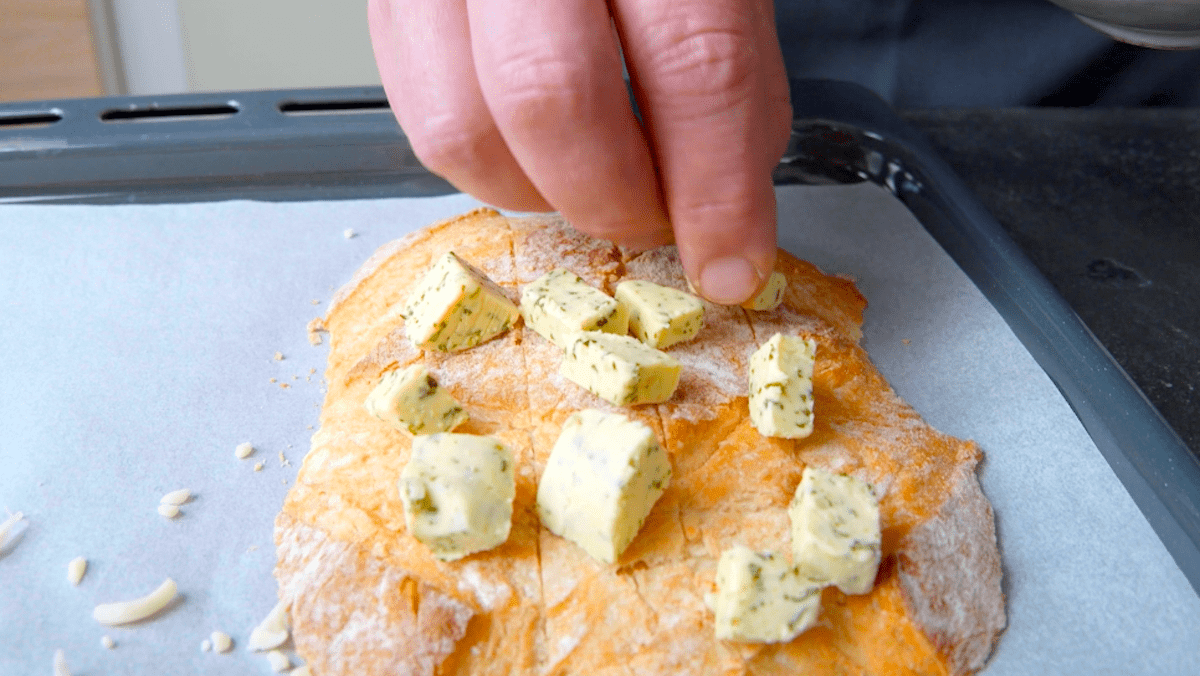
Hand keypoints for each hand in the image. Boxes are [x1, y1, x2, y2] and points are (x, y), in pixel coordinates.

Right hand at [369, 0, 790, 303]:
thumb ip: (732, 69)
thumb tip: (726, 198)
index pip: (691, 59)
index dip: (716, 188)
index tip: (732, 261)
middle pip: (550, 98)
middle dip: (614, 200)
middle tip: (655, 218)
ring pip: (461, 128)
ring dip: (541, 195)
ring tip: (593, 181)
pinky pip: (420, 115)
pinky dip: (488, 163)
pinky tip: (536, 149)